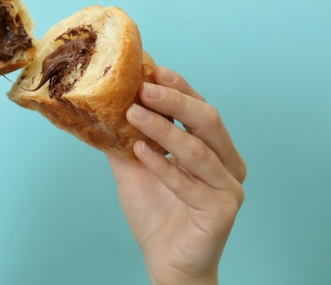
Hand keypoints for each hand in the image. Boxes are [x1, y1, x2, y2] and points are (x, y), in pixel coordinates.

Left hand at [107, 66, 245, 284]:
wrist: (166, 260)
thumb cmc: (156, 213)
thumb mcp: (134, 168)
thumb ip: (125, 138)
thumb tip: (101, 106)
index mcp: (213, 147)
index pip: (199, 108)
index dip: (179, 87)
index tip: (153, 70)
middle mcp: (228, 162)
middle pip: (207, 120)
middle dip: (175, 100)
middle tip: (144, 87)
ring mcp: (229, 187)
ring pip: (198, 149)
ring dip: (164, 129)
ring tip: (132, 114)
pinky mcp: (223, 210)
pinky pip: (190, 184)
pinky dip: (163, 166)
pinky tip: (140, 152)